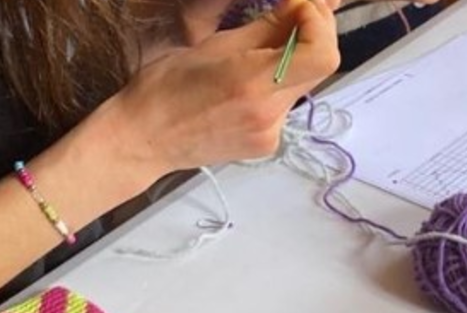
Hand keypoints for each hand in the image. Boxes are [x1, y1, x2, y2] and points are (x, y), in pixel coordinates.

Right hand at [101, 0, 340, 176]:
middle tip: (291, 13)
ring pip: (304, 83)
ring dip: (295, 57)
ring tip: (261, 47)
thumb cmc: (164, 90)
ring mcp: (270, 134)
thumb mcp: (213, 45)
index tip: (299, 7)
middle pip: (320, 67)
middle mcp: (268, 115)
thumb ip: (266, 28)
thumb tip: (300, 8)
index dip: (320, 24)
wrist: (144, 140)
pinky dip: (279, 82)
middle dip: (312, 33)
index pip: (323, 55)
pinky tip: (250, 80)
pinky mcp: (267, 144)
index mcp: (252, 84)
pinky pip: (287, 103)